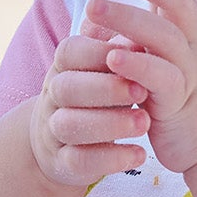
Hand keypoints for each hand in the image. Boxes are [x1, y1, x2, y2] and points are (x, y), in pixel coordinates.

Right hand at [27, 29, 151, 189]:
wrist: (57, 144)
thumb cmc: (92, 97)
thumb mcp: (101, 71)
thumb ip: (118, 52)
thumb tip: (140, 33)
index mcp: (62, 68)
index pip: (69, 51)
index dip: (99, 52)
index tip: (134, 52)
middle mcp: (52, 98)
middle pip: (67, 88)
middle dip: (106, 88)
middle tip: (142, 90)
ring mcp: (53, 132)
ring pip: (70, 125)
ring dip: (110, 123)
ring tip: (144, 122)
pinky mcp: (62, 163)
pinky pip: (79, 161)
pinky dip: (111, 158)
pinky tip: (139, 154)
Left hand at [83, 0, 196, 172]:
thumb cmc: (179, 97)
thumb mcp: (163, 61)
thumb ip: (143, 38)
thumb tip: (102, 12)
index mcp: (188, 36)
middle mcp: (194, 49)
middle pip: (175, 6)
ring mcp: (190, 75)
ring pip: (166, 39)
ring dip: (129, 20)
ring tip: (95, 8)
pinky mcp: (181, 104)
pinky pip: (162, 79)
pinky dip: (137, 65)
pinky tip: (112, 57)